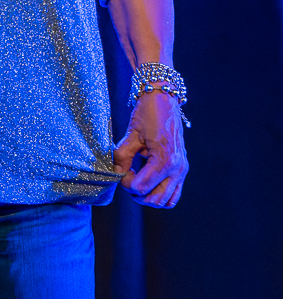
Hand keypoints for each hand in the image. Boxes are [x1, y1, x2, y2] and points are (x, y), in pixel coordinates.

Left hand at [112, 89, 188, 207]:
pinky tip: (148, 179)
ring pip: (166, 200)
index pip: (142, 188)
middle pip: (155, 199)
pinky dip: (161, 193)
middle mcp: (177, 169)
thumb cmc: (148, 113)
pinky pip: (174, 192)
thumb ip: (122, 156)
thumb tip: (116, 173)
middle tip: (127, 177)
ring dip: (149, 196)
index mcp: (164, 160)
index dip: (126, 182)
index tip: (121, 169)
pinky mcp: (182, 168)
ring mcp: (182, 170)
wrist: (164, 99)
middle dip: (137, 194)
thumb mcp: (131, 135)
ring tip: (137, 181)